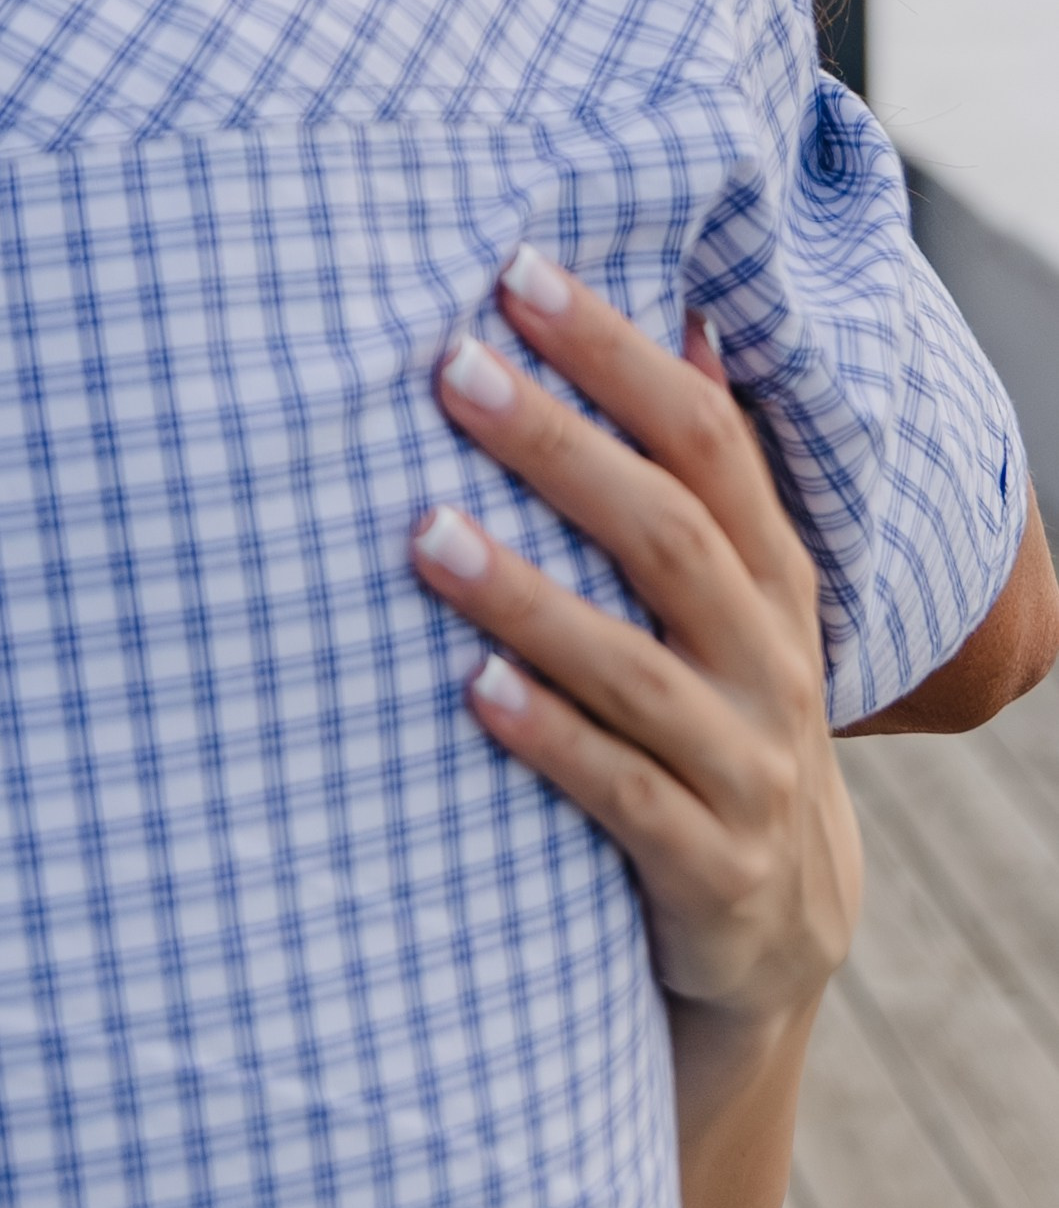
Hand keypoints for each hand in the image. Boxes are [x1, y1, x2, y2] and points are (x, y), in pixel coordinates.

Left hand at [410, 254, 860, 1026]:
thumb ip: (709, 473)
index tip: (518, 273)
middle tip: (453, 367)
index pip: (707, 437)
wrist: (783, 935)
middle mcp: (769, 658)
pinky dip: (549, 739)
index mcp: (772, 574)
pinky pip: (623, 796)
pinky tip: (473, 691)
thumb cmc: (720, 716)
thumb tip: (690, 313)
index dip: (618, 353)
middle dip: (560, 445)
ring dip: (527, 595)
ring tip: (424, 530)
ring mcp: (747, 767)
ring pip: (637, 667)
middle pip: (669, 533)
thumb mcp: (740, 598)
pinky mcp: (711, 869)